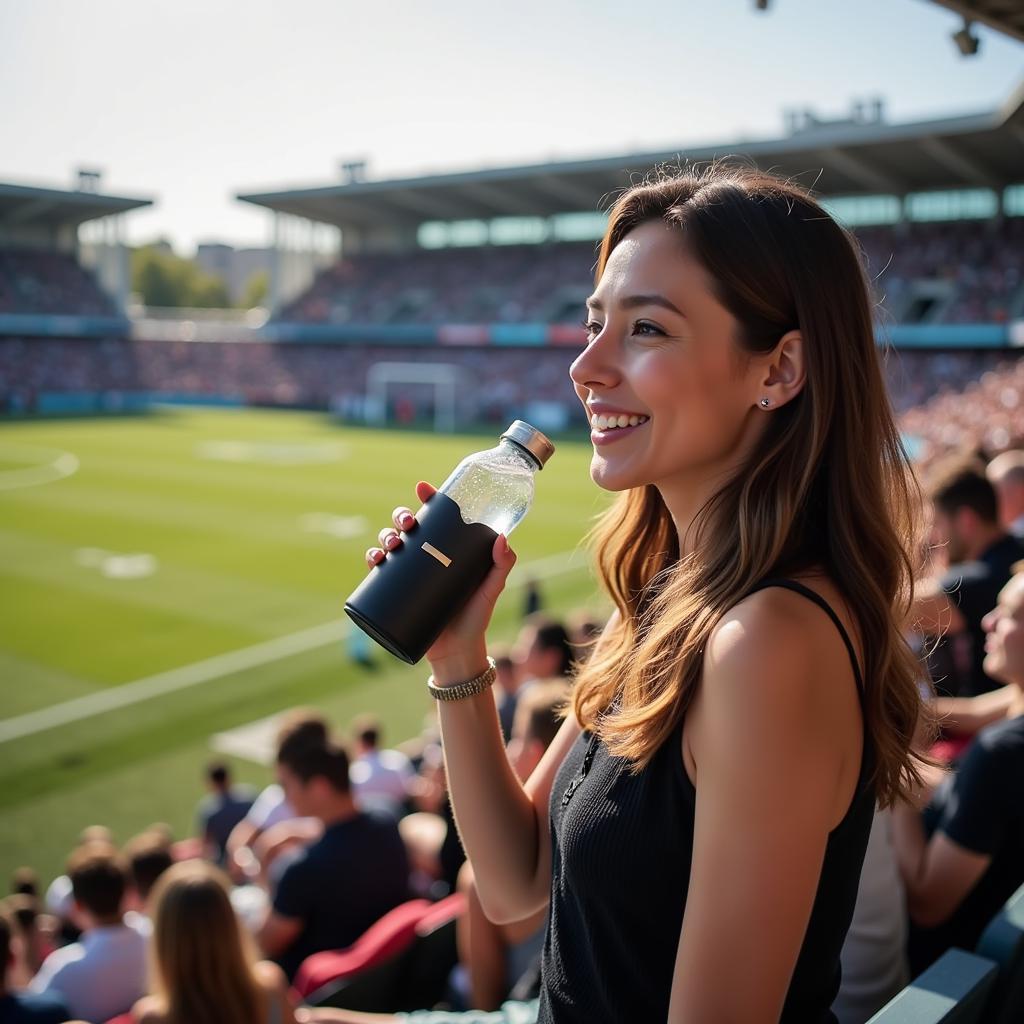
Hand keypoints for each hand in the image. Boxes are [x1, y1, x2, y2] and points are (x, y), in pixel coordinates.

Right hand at [365, 480, 516, 670]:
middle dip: (401, 517)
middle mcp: (428, 556)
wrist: (456, 652)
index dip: (428, 499)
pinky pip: (379, 570)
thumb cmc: (477, 618)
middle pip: (409, 526)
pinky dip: (373, 559)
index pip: (437, 517)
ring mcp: (410, 573)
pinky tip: (374, 558)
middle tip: (406, 525)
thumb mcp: (492, 589)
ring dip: (385, 536)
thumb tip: (503, 538)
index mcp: (449, 548)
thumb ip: (502, 565)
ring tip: (392, 544)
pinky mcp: (396, 591)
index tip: (422, 488)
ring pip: (391, 543)